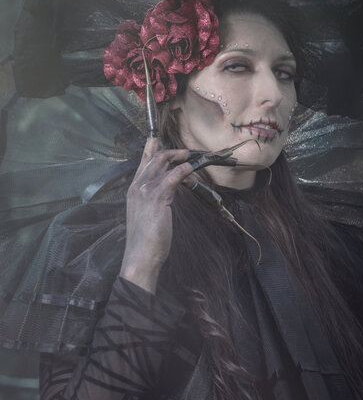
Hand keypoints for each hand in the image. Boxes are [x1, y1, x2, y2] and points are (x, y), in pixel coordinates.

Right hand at [119, 138, 194, 293]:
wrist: (140, 255)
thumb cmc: (146, 239)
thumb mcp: (146, 213)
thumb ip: (154, 199)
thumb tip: (167, 190)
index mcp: (133, 189)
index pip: (143, 161)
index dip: (154, 148)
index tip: (166, 144)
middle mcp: (137, 186)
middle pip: (154, 157)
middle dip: (173, 152)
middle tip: (187, 153)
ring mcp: (146, 190)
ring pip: (163, 162)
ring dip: (181, 158)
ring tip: (192, 159)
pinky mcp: (157, 198)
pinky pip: (173, 176)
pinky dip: (184, 169)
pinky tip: (192, 169)